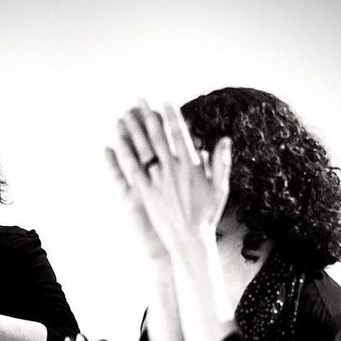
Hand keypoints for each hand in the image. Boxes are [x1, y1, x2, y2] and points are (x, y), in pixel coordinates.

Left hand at [112, 100, 231, 255]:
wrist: (190, 240)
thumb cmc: (206, 216)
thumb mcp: (220, 188)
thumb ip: (221, 163)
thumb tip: (225, 140)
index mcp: (190, 166)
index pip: (179, 134)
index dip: (171, 116)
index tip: (165, 102)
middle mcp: (173, 169)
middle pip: (158, 136)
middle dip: (148, 116)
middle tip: (140, 100)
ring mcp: (157, 180)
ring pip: (142, 149)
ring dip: (133, 130)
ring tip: (125, 115)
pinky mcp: (145, 193)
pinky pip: (132, 169)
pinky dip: (123, 154)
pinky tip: (115, 143)